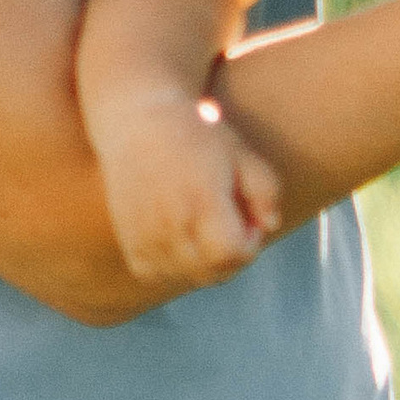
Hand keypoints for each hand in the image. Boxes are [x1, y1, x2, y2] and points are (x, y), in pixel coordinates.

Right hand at [94, 96, 283, 288]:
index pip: (232, 254)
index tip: (248, 221)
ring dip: (205, 264)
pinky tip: (181, 240)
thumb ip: (266, 191)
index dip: (250, 244)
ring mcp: (146, 235)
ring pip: (186, 277)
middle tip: (231, 225)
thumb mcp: (241, 152)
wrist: (137, 121)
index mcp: (202, 201)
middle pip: (213, 273)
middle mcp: (171, 223)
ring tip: (206, 230)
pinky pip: (155, 274)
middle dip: (233, 257)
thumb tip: (270, 225)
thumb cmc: (195, 133)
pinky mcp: (129, 241)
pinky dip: (173, 267)